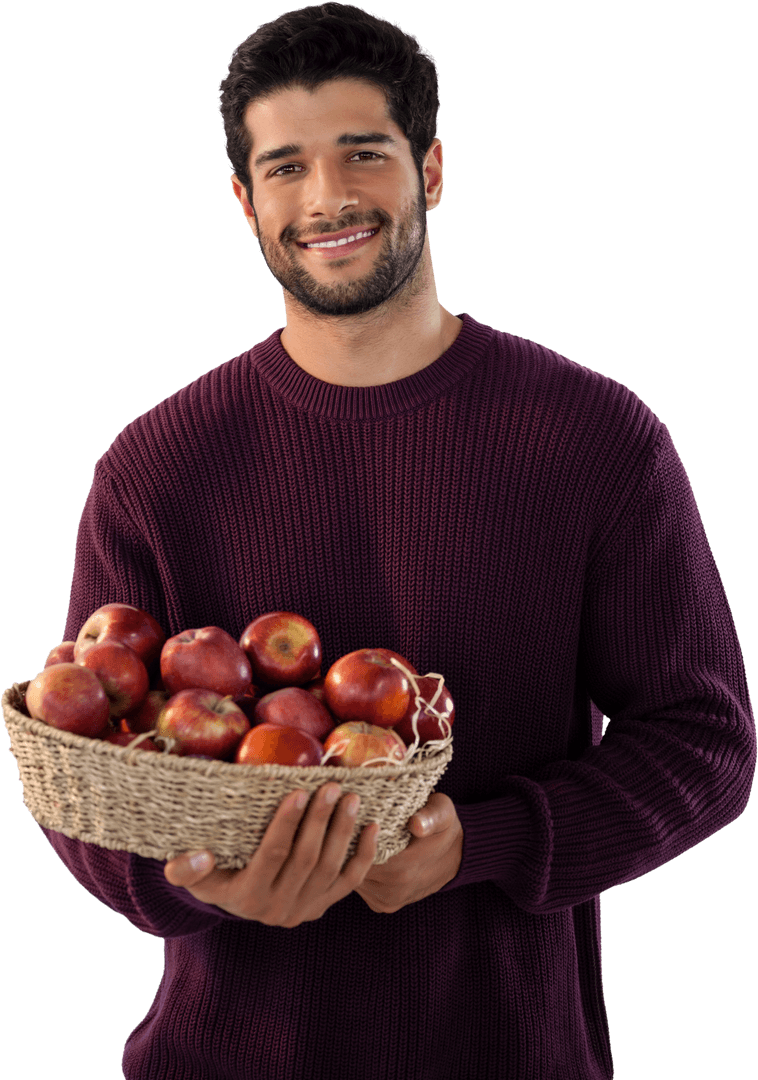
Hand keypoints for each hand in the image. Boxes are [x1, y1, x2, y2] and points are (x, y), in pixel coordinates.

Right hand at [163, 783, 379, 927]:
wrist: (236, 900)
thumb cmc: (211, 874)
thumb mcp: (192, 874)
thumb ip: (185, 868)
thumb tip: (199, 855)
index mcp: (247, 897)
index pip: (272, 855)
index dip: (286, 824)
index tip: (299, 791)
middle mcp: (277, 909)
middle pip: (306, 859)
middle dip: (321, 820)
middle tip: (332, 786)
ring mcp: (304, 909)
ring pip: (330, 868)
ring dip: (344, 831)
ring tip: (352, 797)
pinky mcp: (323, 905)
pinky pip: (350, 882)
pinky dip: (364, 855)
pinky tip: (372, 826)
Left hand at [355, 793, 462, 913]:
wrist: (457, 856)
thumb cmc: (444, 826)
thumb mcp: (442, 812)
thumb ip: (430, 817)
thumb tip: (416, 824)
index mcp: (405, 865)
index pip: (363, 851)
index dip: (352, 832)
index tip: (348, 813)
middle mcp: (394, 889)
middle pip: (355, 865)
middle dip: (347, 844)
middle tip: (342, 820)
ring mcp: (387, 900)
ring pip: (354, 877)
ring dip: (349, 859)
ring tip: (348, 835)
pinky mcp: (382, 905)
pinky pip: (361, 887)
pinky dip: (358, 870)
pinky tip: (359, 853)